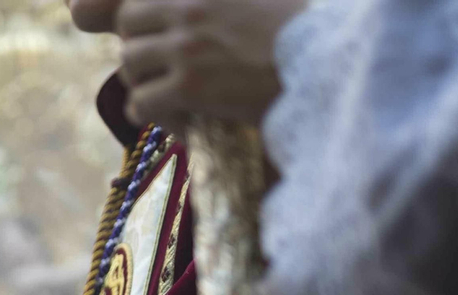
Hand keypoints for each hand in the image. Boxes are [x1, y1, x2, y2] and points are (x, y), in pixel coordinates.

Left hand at [115, 0, 306, 129]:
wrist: (330, 60)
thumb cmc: (307, 28)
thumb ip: (225, 3)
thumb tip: (210, 20)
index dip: (146, 18)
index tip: (160, 36)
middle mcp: (188, 8)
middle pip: (128, 26)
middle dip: (139, 47)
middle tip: (158, 69)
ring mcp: (186, 47)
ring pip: (129, 66)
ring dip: (143, 84)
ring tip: (167, 98)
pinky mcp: (190, 87)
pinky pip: (141, 104)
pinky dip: (152, 116)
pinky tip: (179, 120)